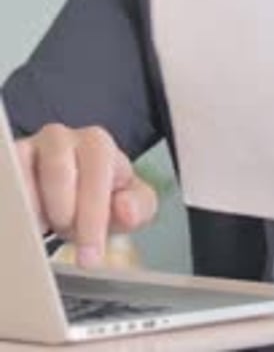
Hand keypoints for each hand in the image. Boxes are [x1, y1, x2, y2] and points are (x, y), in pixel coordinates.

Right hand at [16, 123, 157, 267]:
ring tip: (43, 230)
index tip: (90, 256)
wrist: (70, 194)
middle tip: (66, 235)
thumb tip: (125, 208)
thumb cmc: (100, 197)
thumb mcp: (128, 205)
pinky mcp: (8, 163)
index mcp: (96, 144)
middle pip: (59, 168)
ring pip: (24, 173)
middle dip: (64, 213)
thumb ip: (138, 206)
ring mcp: (27, 148)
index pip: (96, 170)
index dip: (93, 216)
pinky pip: (6, 180)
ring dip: (34, 210)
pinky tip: (23, 226)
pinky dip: (13, 207)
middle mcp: (60, 138)